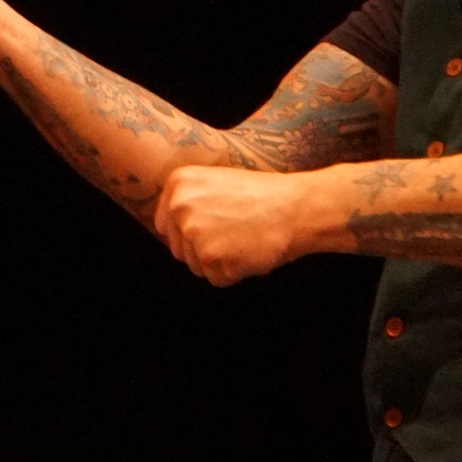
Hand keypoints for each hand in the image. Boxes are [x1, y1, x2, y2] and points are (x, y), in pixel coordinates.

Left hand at [153, 167, 310, 285]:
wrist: (296, 207)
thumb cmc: (263, 195)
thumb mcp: (216, 182)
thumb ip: (190, 200)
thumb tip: (174, 229)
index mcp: (179, 184)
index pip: (165, 225)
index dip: (186, 233)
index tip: (209, 232)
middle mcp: (180, 207)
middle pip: (179, 248)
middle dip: (203, 250)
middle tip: (234, 236)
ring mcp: (194, 234)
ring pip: (196, 266)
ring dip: (219, 262)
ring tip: (243, 241)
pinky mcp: (211, 259)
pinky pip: (216, 279)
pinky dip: (233, 274)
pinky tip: (249, 253)